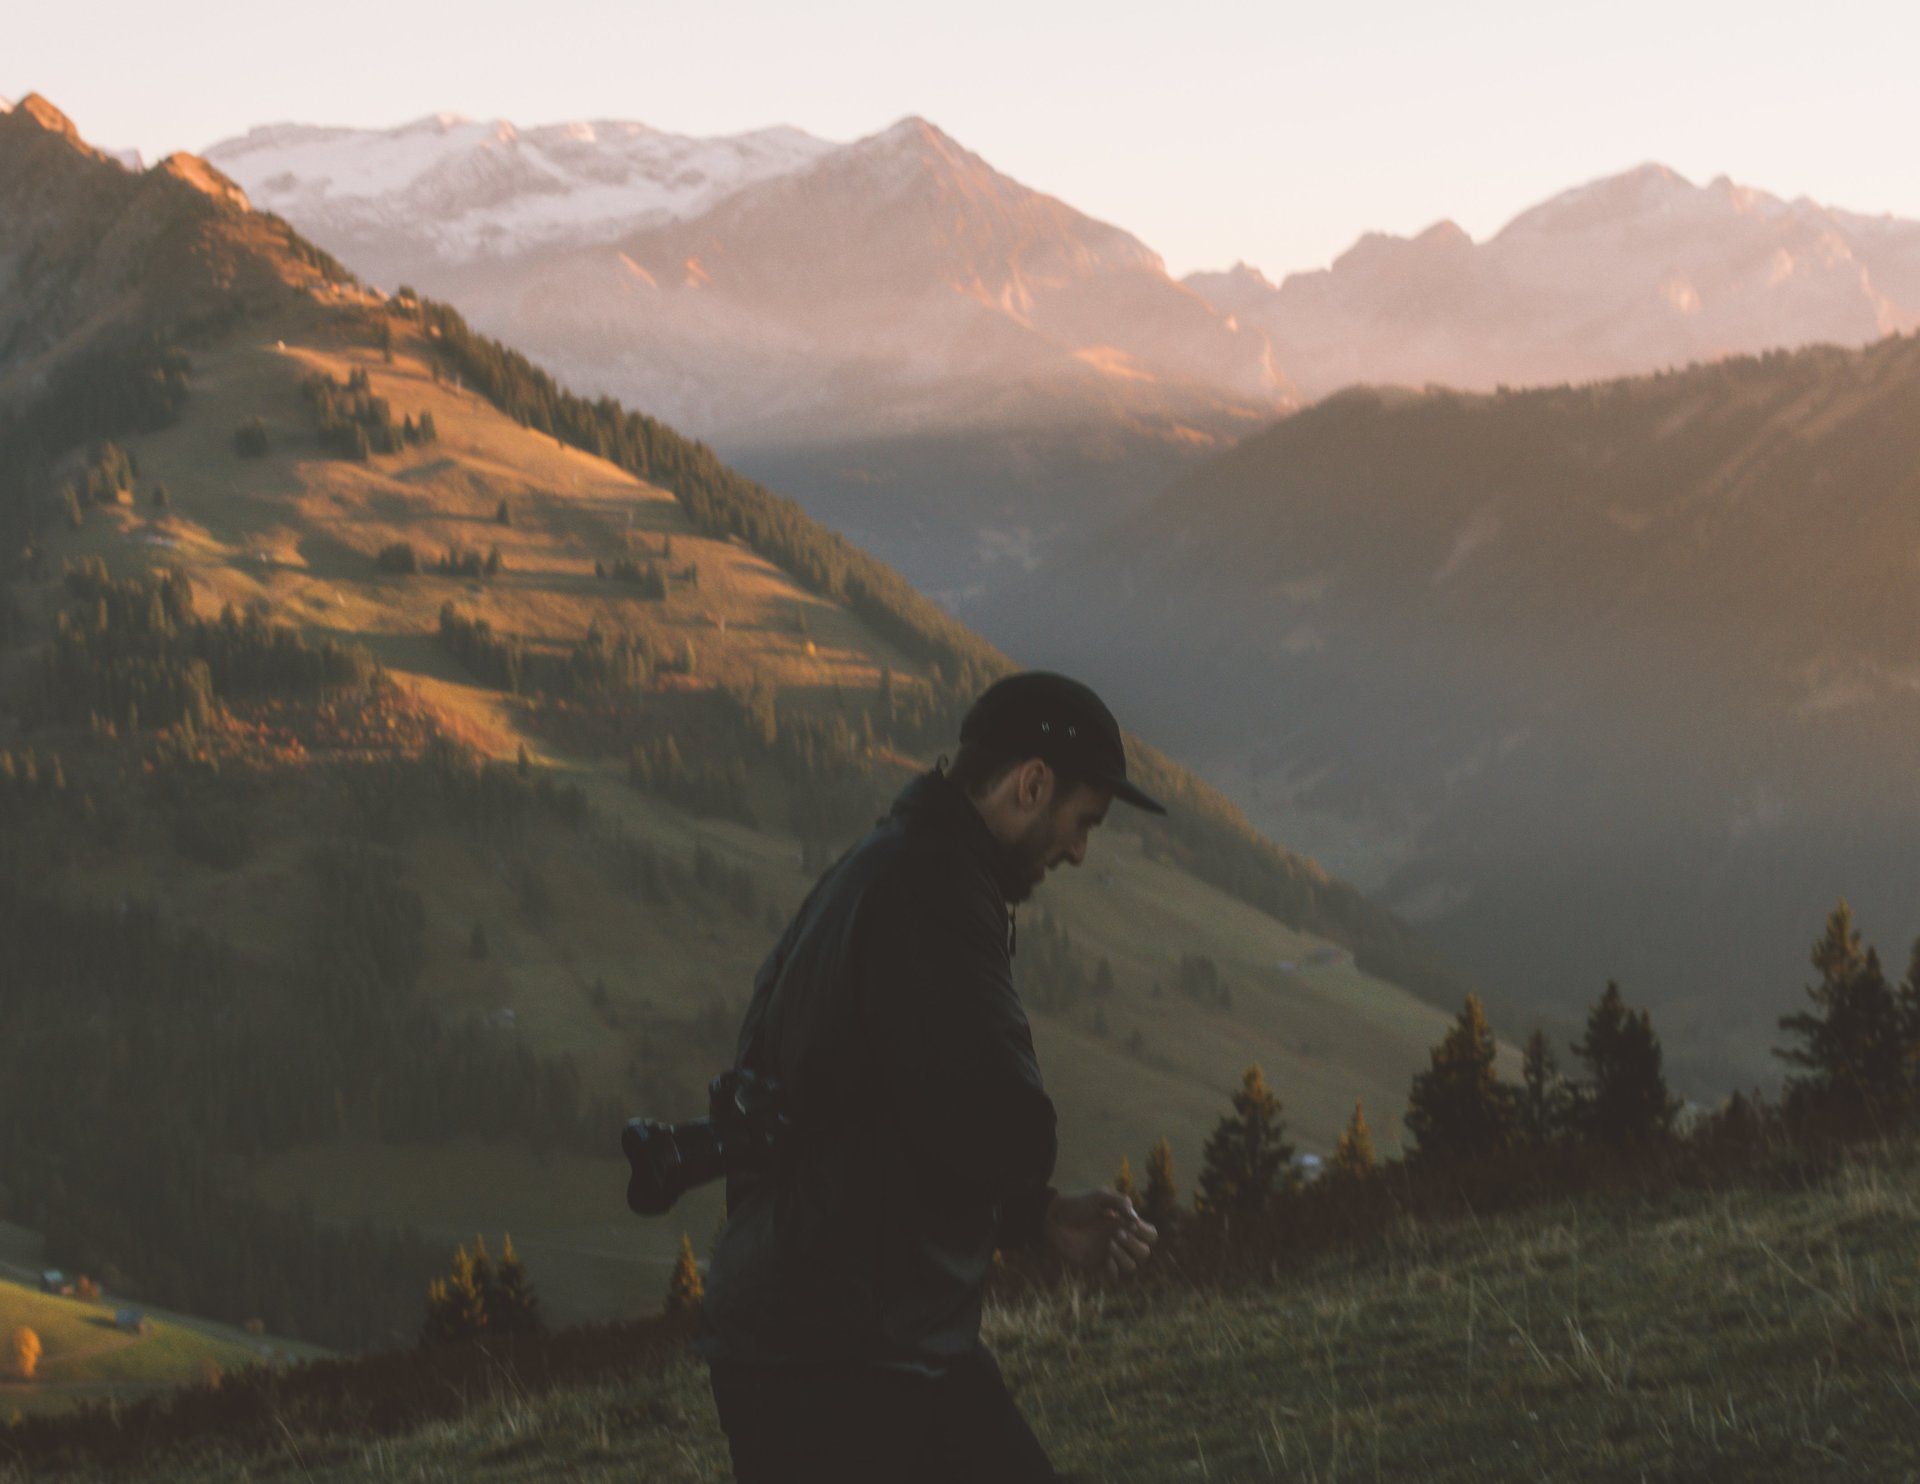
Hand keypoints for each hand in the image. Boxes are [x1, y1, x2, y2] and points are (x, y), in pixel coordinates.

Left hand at [1042, 1189, 1156, 1278]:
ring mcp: (1109, 1254)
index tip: (1131, 1223)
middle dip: (1134, 1244)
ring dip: (1124, 1256)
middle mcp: (1120, 1240)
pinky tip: (1104, 1257)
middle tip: (1116, 1233)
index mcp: (1124, 1224)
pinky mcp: (1096, 1264)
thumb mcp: (1099, 1196)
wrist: (1054, 1218)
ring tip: (1109, 1244)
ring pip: (1132, 1266)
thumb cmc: (1076, 1204)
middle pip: (1145, 1252)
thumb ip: (1120, 1202)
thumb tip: (1135, 1218)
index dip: (1146, 1232)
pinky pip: (1114, 1276)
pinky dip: (1113, 1269)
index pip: (1150, 1234)